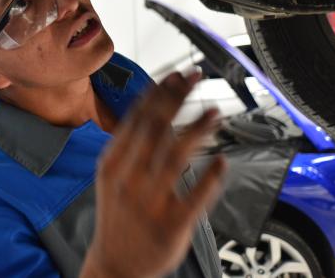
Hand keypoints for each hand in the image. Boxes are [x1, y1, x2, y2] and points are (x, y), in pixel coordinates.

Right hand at [80, 72, 225, 277]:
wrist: (115, 266)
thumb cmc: (119, 215)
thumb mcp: (113, 177)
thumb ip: (130, 146)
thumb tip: (157, 106)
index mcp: (112, 164)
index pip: (136, 119)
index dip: (158, 93)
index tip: (176, 74)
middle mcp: (129, 179)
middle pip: (155, 129)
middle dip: (176, 98)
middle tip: (196, 76)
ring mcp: (149, 203)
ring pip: (175, 157)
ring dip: (196, 129)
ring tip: (215, 112)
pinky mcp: (171, 226)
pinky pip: (195, 197)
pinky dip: (210, 176)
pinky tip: (221, 159)